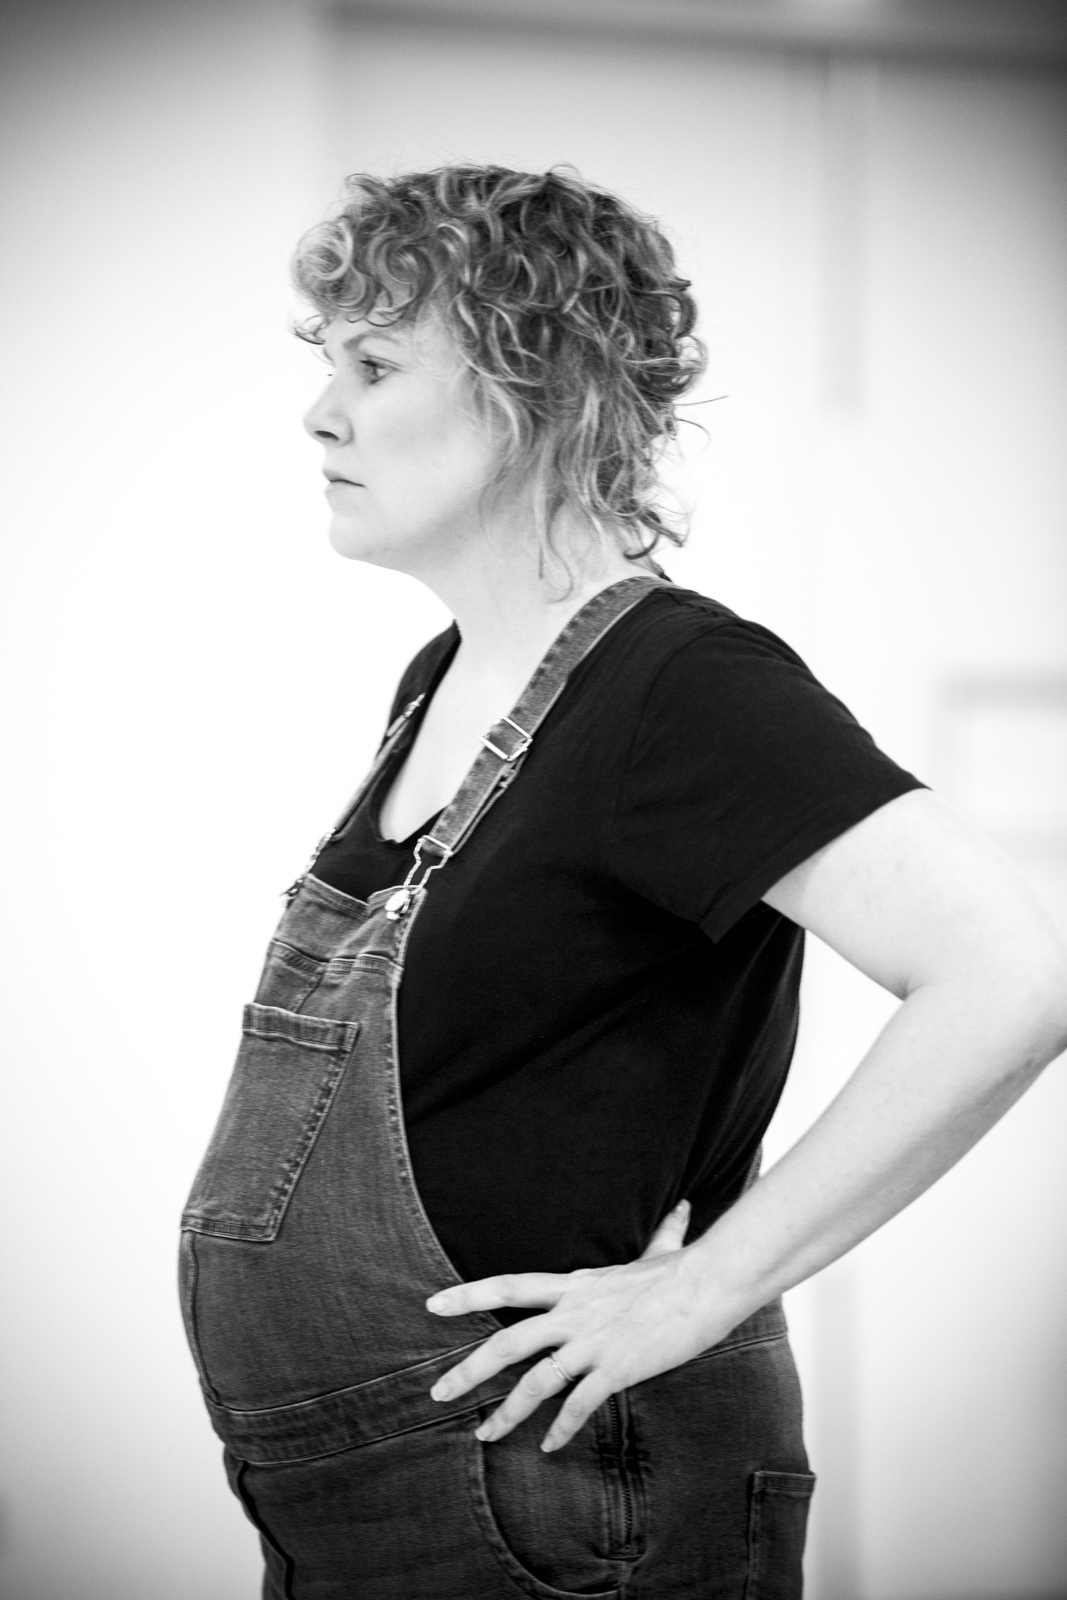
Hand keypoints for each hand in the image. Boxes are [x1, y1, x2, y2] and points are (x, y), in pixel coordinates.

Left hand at [425, 1200, 737, 1451]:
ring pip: (534, 1380)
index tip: (433, 1305)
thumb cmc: (686, 1269)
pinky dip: (562, 1428)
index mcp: (574, 1284)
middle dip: (468, 1369)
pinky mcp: (617, 1368)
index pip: (508, 1285)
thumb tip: (684, 1207)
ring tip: (483, 1435)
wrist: (710, 1284)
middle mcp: (574, 1313)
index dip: (468, 1294)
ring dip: (505, 1412)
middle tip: (437, 1392)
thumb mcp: (662, 1249)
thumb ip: (664, 1233)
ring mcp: (593, 1342)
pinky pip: (579, 1404)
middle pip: (507, 1340)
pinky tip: (550, 1447)